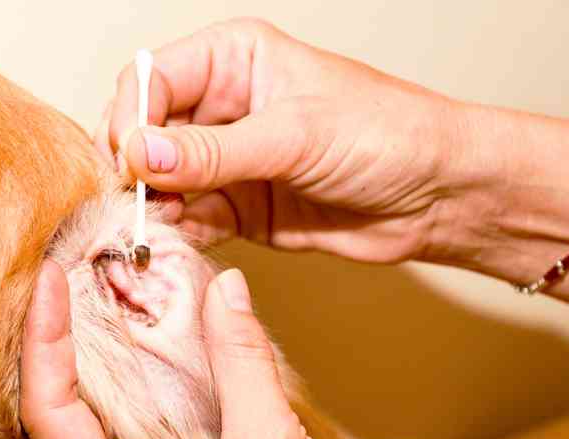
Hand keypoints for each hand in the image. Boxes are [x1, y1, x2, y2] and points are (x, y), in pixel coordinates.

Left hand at [21, 262, 385, 438]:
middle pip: (59, 417)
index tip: (51, 277)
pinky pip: (135, 433)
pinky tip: (142, 341)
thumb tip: (221, 286)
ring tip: (91, 293)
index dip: (44, 341)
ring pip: (96, 423)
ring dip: (93, 360)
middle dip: (59, 343)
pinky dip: (135, 384)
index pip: (49, 416)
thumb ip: (241, 362)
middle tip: (67, 273)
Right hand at [95, 19, 568, 307]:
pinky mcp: (231, 209)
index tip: (132, 164)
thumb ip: (212, 150)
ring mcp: (221, 160)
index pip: (148, 79)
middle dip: (131, 170)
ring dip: (147, 210)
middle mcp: (218, 106)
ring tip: (148, 234)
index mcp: (230, 59)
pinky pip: (183, 222)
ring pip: (156, 183)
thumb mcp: (295, 135)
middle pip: (142, 133)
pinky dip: (172, 238)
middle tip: (133, 205)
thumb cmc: (387, 135)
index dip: (131, 120)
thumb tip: (140, 155)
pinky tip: (170, 250)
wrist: (437, 197)